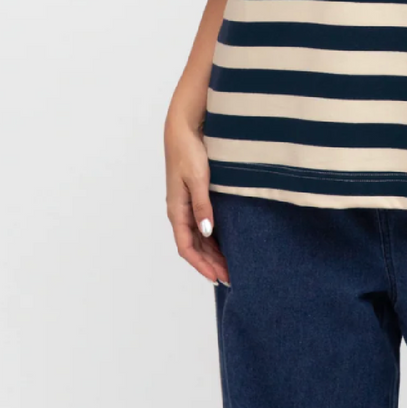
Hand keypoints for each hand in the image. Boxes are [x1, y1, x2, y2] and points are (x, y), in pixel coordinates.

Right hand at [164, 111, 230, 285]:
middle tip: (230, 277)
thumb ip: (203, 205)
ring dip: (212, 253)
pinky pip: (202, 225)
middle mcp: (179, 211)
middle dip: (210, 263)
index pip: (186, 247)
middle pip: (194, 246)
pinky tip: (225, 243)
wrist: (183, 129)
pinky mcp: (194, 196)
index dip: (202, 265)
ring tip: (229, 266)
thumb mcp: (198, 178)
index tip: (217, 278)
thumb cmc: (189, 151)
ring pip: (199, 237)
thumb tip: (207, 231)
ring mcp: (186, 205)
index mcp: (176, 210)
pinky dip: (212, 238)